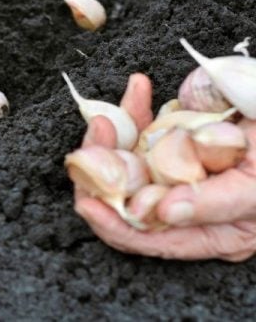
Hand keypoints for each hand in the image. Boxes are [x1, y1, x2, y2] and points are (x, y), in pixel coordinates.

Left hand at [74, 73, 255, 260]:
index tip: (87, 202)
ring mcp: (179, 170)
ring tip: (108, 115)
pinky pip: (145, 129)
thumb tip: (164, 212)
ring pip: (127, 161)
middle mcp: (189, 206)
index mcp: (212, 231)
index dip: (112, 223)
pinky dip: (137, 109)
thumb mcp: (255, 188)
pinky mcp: (178, 140)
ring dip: (113, 134)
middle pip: (126, 197)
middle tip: (96, 137)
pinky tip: (139, 87)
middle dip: (101, 169)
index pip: (149, 238)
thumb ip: (216, 203)